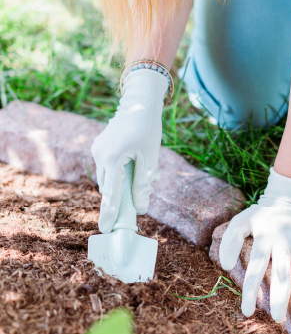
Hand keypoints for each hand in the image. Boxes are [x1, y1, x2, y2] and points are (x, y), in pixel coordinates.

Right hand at [91, 69, 167, 232]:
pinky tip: (131, 166)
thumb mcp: (149, 160)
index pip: (112, 193)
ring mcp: (97, 149)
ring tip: (140, 178)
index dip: (111, 212)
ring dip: (118, 185)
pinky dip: (116, 173)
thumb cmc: (148, 130)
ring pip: (106, 178)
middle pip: (108, 187)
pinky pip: (106, 167)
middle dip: (118, 199)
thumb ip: (143, 185)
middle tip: (129, 211)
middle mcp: (100, 154)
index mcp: (113, 158)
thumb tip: (141, 209)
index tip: (106, 229)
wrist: (139, 104)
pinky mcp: (98, 146)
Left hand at [219, 168, 290, 321]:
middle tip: (277, 318)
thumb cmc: (259, 218)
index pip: (256, 268)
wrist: (286, 202)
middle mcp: (283, 242)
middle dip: (280, 295)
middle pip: (281, 271)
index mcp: (264, 239)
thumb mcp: (240, 223)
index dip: (251, 291)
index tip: (247, 312)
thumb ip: (231, 241)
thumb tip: (225, 265)